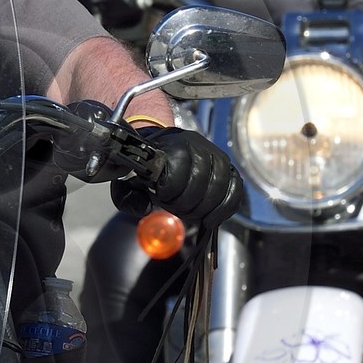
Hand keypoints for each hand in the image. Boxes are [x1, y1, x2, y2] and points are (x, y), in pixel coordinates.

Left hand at [116, 126, 241, 227]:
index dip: (168, 195)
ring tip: (193, 213)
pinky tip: (214, 218)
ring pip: (221, 184)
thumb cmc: (144, 165)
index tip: (161, 198)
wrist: (159, 144)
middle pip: (201, 182)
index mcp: (169, 147)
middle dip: (188, 204)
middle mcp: (196, 145)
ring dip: (207, 207)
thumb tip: (145, 209)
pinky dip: (227, 206)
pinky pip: (235, 186)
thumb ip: (129, 198)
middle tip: (177, 208)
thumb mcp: (127, 180)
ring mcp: (214, 153)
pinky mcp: (226, 164)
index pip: (176, 175)